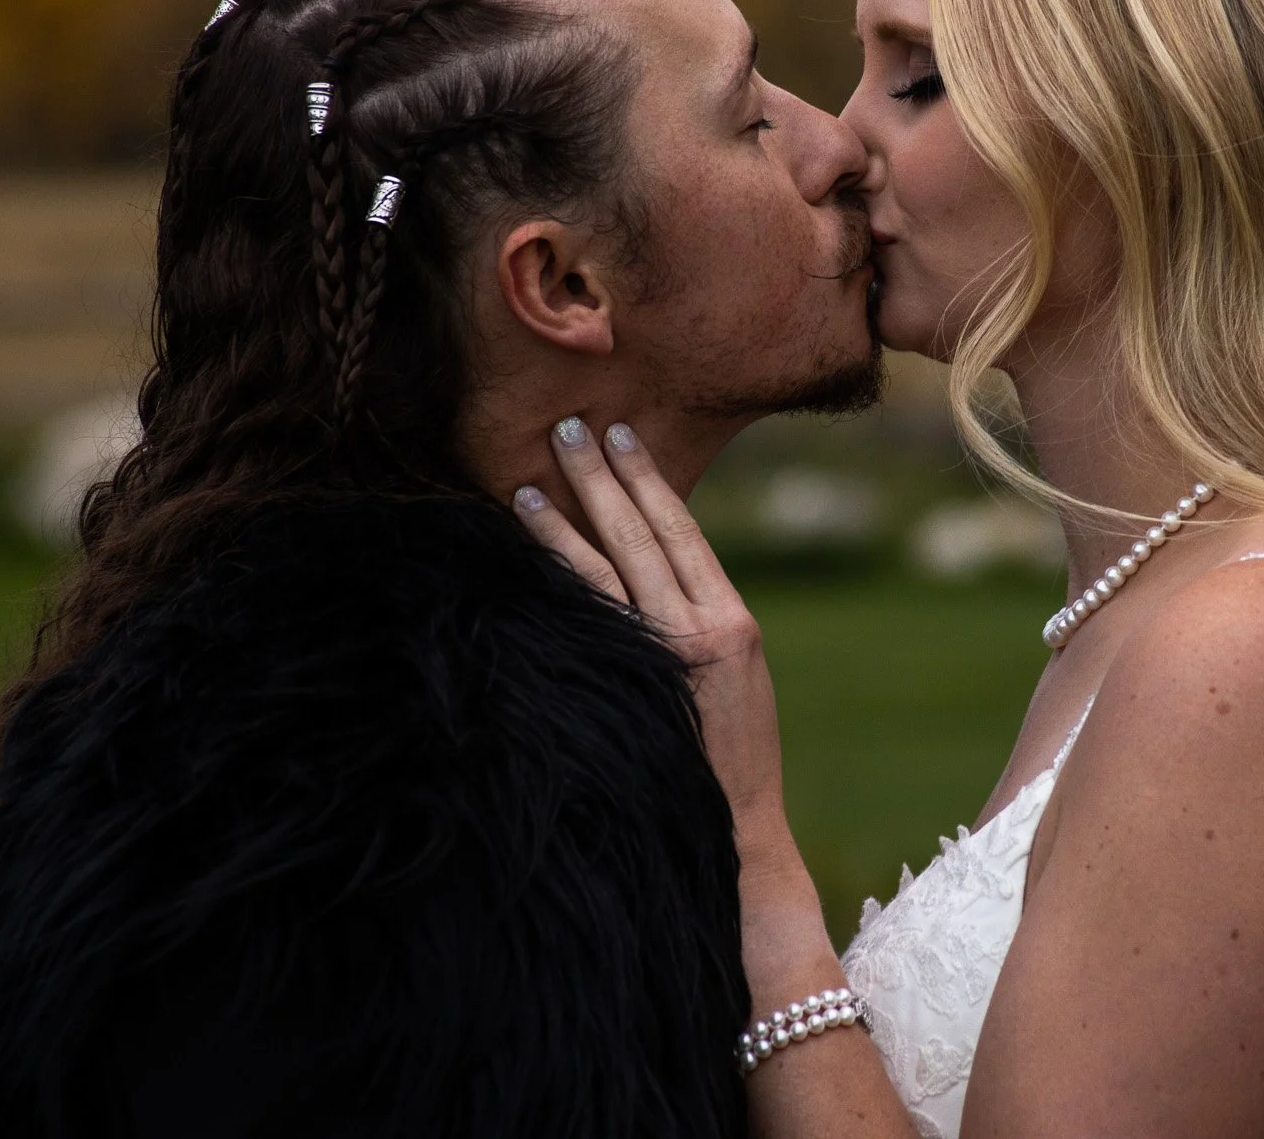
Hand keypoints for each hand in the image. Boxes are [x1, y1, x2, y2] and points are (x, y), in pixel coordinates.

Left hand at [512, 417, 789, 842]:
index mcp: (731, 622)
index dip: (648, 481)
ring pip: (604, 573)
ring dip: (563, 523)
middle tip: (569, 429)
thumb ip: (700, 625)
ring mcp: (661, 659)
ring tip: (528, 484)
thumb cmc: (732, 759)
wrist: (737, 833)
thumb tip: (652, 578)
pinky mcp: (632, 687)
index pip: (682, 533)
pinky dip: (557, 582)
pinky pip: (586, 621)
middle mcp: (700, 630)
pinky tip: (527, 557)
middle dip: (603, 478)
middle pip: (641, 537)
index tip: (622, 438)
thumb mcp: (737, 679)